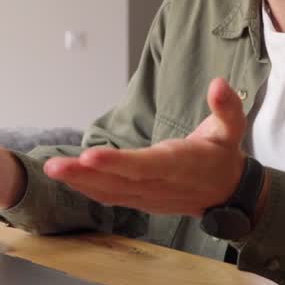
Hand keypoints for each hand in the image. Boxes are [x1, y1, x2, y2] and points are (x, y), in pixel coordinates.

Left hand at [43, 77, 246, 216]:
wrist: (226, 193)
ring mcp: (148, 197)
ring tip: (52, 168)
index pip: (146, 166)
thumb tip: (218, 84)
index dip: (118, 163)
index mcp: (180, 166)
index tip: (90, 157)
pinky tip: (66, 177)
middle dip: (84, 174)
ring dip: (78, 182)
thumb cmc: (223, 155)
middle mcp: (160, 185)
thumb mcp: (232, 128)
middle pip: (118, 182)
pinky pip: (109, 196)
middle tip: (53, 165)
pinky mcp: (140, 200)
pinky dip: (86, 188)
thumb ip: (227, 107)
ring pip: (109, 192)